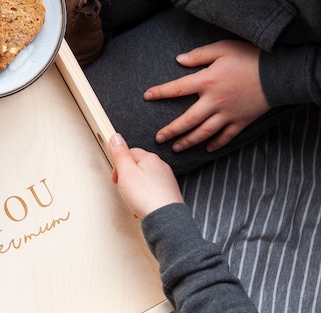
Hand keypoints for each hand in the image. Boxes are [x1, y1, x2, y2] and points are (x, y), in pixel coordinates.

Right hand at [109, 133, 183, 218]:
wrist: (164, 217)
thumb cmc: (147, 196)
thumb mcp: (126, 172)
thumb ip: (120, 154)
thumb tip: (115, 137)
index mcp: (150, 158)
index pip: (130, 152)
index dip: (119, 165)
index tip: (116, 176)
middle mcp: (160, 167)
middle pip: (137, 166)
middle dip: (127, 178)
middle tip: (123, 188)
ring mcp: (165, 180)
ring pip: (143, 180)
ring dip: (134, 190)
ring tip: (132, 199)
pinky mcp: (167, 193)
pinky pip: (150, 192)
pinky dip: (143, 199)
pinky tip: (140, 206)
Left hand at [144, 40, 270, 152]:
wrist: (280, 72)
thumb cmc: (250, 58)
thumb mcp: (223, 49)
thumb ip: (199, 55)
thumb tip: (179, 61)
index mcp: (207, 82)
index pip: (177, 89)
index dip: (160, 92)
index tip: (147, 96)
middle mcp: (214, 102)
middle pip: (187, 121)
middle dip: (171, 131)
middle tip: (158, 139)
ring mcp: (227, 114)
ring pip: (203, 132)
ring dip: (188, 142)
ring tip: (176, 148)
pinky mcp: (241, 121)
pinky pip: (226, 137)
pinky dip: (216, 144)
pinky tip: (206, 149)